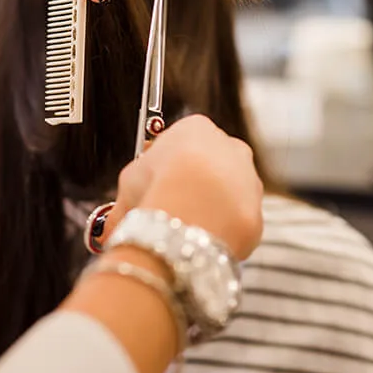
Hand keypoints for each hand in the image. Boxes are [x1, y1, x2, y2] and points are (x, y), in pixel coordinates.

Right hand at [104, 116, 263, 260]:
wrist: (194, 209)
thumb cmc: (159, 184)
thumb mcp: (128, 181)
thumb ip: (127, 196)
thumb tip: (115, 221)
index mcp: (197, 129)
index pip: (180, 144)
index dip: (163, 168)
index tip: (152, 185)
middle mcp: (230, 147)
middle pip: (208, 169)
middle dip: (190, 189)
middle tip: (168, 211)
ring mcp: (248, 180)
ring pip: (225, 198)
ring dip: (208, 213)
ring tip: (183, 232)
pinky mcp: (256, 212)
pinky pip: (234, 225)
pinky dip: (219, 235)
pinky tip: (199, 243)